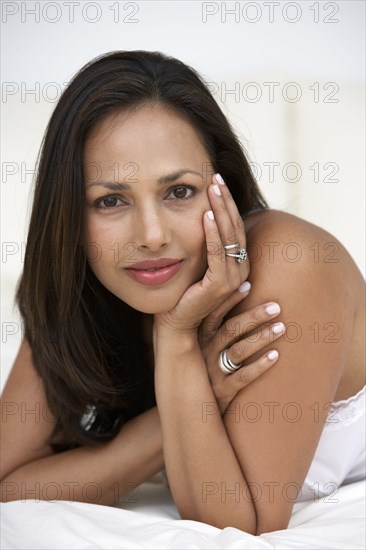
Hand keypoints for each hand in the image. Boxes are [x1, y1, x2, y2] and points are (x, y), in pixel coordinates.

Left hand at [154, 173, 248, 332]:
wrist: (176, 322)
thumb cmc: (183, 292)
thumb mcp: (197, 263)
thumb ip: (205, 245)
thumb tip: (202, 215)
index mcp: (237, 264)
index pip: (236, 227)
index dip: (227, 203)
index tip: (216, 180)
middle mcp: (240, 270)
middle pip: (236, 227)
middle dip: (225, 200)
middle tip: (215, 176)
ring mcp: (232, 279)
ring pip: (229, 237)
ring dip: (220, 210)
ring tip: (212, 188)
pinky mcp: (219, 287)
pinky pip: (217, 254)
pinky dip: (212, 234)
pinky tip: (205, 215)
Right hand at [198, 284, 284, 413]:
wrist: (192, 408)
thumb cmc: (204, 369)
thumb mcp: (203, 346)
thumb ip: (217, 326)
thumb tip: (236, 296)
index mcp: (201, 337)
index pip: (215, 313)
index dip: (231, 298)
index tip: (249, 284)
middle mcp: (205, 351)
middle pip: (231, 329)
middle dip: (254, 316)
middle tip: (276, 307)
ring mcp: (212, 371)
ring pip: (239, 350)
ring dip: (261, 338)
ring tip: (282, 328)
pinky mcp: (222, 390)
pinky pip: (243, 377)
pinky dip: (260, 365)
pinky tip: (275, 356)